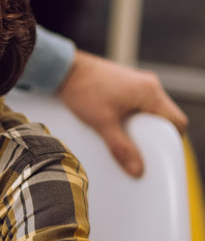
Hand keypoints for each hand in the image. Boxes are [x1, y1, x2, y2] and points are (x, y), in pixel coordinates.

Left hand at [57, 50, 187, 176]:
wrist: (63, 70)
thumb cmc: (83, 90)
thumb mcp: (102, 123)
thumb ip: (121, 148)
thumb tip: (137, 170)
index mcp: (150, 92)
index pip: (176, 121)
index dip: (171, 140)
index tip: (158, 153)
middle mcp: (149, 85)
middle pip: (164, 116)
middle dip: (154, 134)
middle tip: (140, 147)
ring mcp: (138, 82)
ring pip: (150, 110)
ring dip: (142, 125)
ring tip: (126, 135)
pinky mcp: (127, 83)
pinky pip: (139, 103)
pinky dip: (133, 116)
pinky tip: (118, 124)